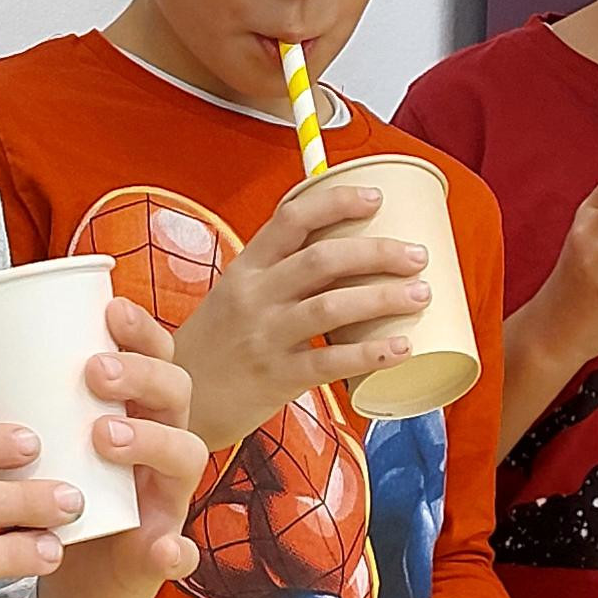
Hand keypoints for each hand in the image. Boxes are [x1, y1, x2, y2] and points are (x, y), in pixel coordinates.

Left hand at [39, 297, 211, 597]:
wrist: (78, 584)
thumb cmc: (50, 502)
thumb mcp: (19, 457)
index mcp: (131, 407)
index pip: (150, 352)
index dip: (138, 328)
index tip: (107, 311)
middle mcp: (159, 441)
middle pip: (174, 390)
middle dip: (140, 373)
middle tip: (94, 373)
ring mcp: (167, 494)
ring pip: (185, 455)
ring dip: (151, 439)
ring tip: (104, 435)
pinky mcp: (162, 549)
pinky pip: (179, 548)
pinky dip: (175, 547)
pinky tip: (160, 546)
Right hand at [169, 175, 433, 448]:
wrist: (175, 400)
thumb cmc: (216, 345)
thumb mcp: (235, 296)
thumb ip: (280, 274)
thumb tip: (349, 254)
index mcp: (246, 267)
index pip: (292, 218)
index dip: (337, 202)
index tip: (376, 198)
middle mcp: (254, 295)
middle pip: (322, 259)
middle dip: (377, 251)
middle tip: (418, 255)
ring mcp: (264, 337)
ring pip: (331, 306)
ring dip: (383, 297)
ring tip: (421, 294)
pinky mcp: (275, 378)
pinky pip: (329, 361)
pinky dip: (370, 354)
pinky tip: (401, 348)